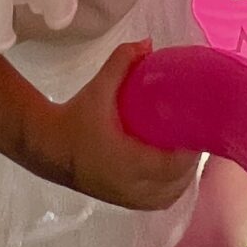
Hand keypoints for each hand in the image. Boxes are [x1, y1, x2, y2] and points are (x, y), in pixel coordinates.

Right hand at [52, 42, 199, 209]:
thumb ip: (123, 61)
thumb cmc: (75, 116)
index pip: (171, 167)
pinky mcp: (118, 201)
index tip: (201, 132)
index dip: (190, 154)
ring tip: (186, 155)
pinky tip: (170, 174)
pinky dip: (167, 191)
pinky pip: (153, 203)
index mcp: (128, 162)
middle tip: (196, 138)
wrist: (46, 145)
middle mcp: (130, 186)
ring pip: (165, 198)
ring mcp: (124, 198)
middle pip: (174, 185)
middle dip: (190, 166)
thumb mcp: (99, 87)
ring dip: (181, 181)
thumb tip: (149, 43)